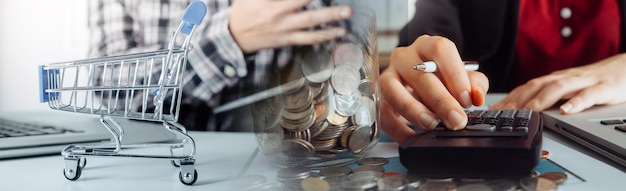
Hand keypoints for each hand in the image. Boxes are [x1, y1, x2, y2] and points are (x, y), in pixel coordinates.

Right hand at [229, 0, 351, 52]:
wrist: (233, 36)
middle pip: (305, 4)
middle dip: (324, 4)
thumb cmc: (243, 10)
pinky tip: (338, 32)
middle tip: (345, 6)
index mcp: (269, 2)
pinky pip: (308, 39)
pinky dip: (324, 36)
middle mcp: (278, 14)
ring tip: (346, 15)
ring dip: (330, 19)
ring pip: (310, 24)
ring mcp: (284, 28)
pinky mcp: (286, 39)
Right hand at [379, 35, 488, 142]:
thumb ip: (475, 83)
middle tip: (456, 120)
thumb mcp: (464, 77)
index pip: (439, 50)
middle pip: (419, 75)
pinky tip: (413, 138)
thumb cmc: (442, 78)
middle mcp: (404, 58)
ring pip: (392, 90)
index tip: (467, 99)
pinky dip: (397, 128)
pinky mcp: (380, 98)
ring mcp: (388, 76)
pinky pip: (383, 113)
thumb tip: (476, 95)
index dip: (454, 74)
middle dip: (440, 101)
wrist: (421, 85)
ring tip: (431, 125)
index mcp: (427, 46)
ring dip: (413, 110)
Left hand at [491, 53, 625, 113]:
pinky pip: (588, 94)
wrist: (624, 68)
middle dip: (517, 100)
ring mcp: (582, 82)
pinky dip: (576, 102)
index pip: (525, 89)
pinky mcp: (603, 88)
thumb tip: (520, 113)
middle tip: (503, 114)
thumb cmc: (591, 82)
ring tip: (529, 111)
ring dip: (541, 100)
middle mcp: (563, 79)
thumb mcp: (566, 90)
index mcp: (553, 80)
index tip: (491, 112)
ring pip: (558, 88)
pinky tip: (566, 111)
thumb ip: (546, 98)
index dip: (507, 99)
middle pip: (536, 87)